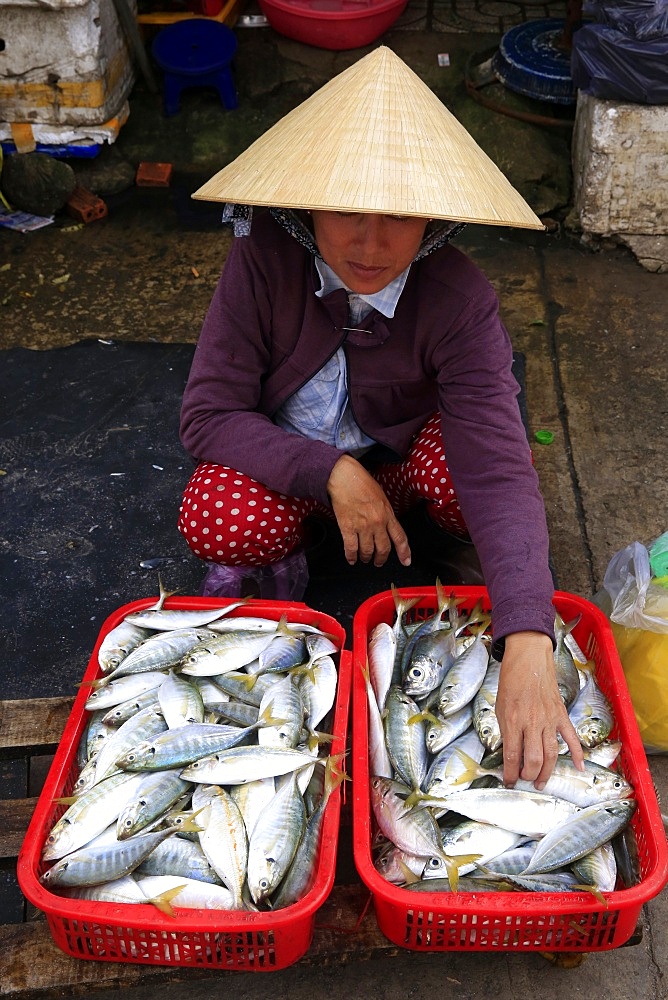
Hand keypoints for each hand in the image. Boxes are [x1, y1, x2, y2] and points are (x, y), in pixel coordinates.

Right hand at [326, 454, 410, 567]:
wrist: (344, 477)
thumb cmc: (362, 483)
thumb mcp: (382, 497)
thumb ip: (385, 513)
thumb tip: (386, 526)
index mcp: (388, 514)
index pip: (400, 538)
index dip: (404, 552)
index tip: (406, 561)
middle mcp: (377, 522)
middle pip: (383, 548)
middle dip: (381, 559)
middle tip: (379, 562)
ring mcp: (362, 526)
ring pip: (367, 551)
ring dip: (366, 558)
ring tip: (365, 559)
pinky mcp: (347, 527)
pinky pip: (351, 548)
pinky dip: (351, 556)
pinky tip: (351, 559)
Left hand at [495, 630, 584, 789]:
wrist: (529, 659)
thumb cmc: (511, 681)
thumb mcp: (500, 706)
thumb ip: (505, 730)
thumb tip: (509, 752)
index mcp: (512, 720)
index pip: (512, 755)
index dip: (510, 773)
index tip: (509, 781)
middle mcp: (531, 722)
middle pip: (533, 759)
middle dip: (529, 776)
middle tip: (525, 781)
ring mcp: (548, 719)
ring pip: (551, 754)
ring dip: (546, 772)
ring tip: (541, 783)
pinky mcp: (560, 714)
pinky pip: (571, 737)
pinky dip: (577, 753)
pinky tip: (579, 767)